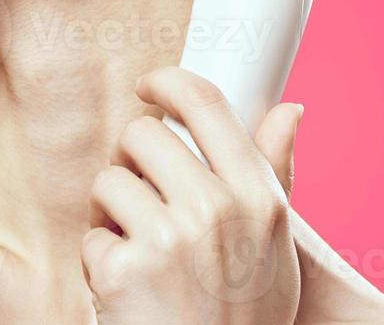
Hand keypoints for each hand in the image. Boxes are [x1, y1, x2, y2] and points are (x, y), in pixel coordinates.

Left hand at [81, 66, 303, 323]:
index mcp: (257, 197)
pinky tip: (127, 292)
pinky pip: (91, 237)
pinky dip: (100, 264)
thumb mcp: (273, 249)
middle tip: (141, 201)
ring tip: (136, 252)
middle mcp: (216, 209)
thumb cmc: (244, 317)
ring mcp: (168, 238)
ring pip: (108, 181)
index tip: (149, 87)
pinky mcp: (124, 269)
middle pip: (142, 134)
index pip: (206, 102)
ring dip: (110, 215)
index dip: (168, 82)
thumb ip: (273, 174)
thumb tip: (291, 108)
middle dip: (131, 163)